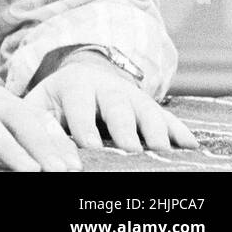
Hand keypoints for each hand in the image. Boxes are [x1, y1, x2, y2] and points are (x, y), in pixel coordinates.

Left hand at [25, 50, 198, 151]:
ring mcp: (134, 97)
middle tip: (130, 150)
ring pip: (147, 111)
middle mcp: (108, 88)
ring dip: (155, 131)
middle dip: (124, 128)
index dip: (83, 124)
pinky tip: (191, 146)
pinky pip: (170, 118)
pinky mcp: (153, 108)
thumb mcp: (41, 106)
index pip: (79, 104)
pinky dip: (180, 131)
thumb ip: (40, 125)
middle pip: (118, 106)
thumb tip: (40, 152)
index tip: (88, 144)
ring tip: (160, 152)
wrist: (84, 78)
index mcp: (75, 85)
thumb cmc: (57, 103)